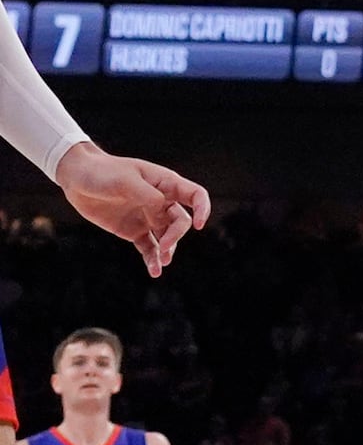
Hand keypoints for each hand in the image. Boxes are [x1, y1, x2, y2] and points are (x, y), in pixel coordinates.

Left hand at [56, 142, 211, 276]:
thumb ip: (147, 195)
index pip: (194, 194)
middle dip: (176, 236)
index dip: (202, 209)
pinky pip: (149, 247)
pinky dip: (153, 260)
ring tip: (160, 264)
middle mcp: (160, 201)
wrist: (78, 179)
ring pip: (167, 237)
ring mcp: (147, 217)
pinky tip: (155, 271)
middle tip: (164, 248)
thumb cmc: (104, 172)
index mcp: (164, 183)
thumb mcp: (126, 180)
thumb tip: (163, 208)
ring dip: (168, 251)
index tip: (198, 226)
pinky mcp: (133, 231)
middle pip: (180, 221)